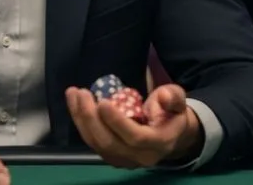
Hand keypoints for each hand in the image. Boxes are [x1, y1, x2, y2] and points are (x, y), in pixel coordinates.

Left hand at [66, 83, 201, 168]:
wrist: (171, 135)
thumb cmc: (172, 114)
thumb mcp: (178, 100)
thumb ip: (173, 97)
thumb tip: (162, 96)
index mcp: (159, 142)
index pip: (135, 137)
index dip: (117, 122)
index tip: (103, 102)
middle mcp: (140, 156)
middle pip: (110, 143)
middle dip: (92, 118)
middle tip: (83, 93)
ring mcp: (124, 159)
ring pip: (97, 144)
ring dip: (81, 118)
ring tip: (74, 94)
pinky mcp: (111, 156)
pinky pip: (92, 142)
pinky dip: (80, 122)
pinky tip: (75, 102)